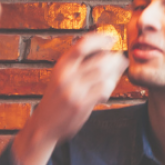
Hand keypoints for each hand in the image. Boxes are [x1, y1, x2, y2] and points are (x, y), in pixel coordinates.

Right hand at [12, 33, 128, 164]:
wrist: (43, 126)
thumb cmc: (56, 100)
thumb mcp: (61, 77)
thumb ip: (77, 65)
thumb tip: (103, 50)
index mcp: (61, 66)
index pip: (82, 45)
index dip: (100, 39)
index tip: (112, 38)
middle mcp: (66, 76)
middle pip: (99, 59)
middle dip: (114, 57)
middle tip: (122, 58)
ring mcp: (74, 90)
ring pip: (104, 74)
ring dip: (115, 72)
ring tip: (117, 73)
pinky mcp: (81, 104)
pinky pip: (103, 89)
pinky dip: (110, 86)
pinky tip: (108, 88)